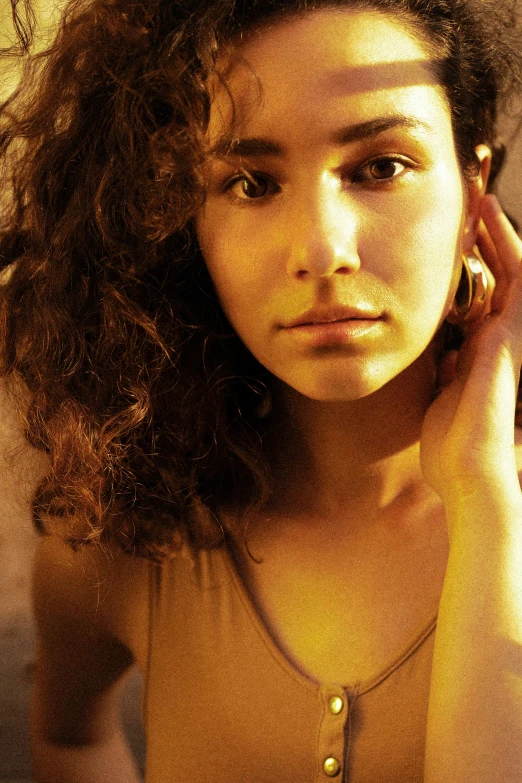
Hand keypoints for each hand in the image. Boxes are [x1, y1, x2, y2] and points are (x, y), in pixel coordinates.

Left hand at [420, 195, 521, 513]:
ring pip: (512, 268)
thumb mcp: (441, 394)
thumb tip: (442, 352)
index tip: (448, 241)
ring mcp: (510, 332)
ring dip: (495, 233)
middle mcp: (498, 335)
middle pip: (496, 275)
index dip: (468, 267)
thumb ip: (445, 369)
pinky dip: (504, 244)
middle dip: (482, 242)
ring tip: (478, 199)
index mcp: (479, 350)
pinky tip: (487, 217)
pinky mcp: (514, 331)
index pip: (479, 296)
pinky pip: (516, 276)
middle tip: (466, 207)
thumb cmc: (451, 441)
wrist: (467, 466)